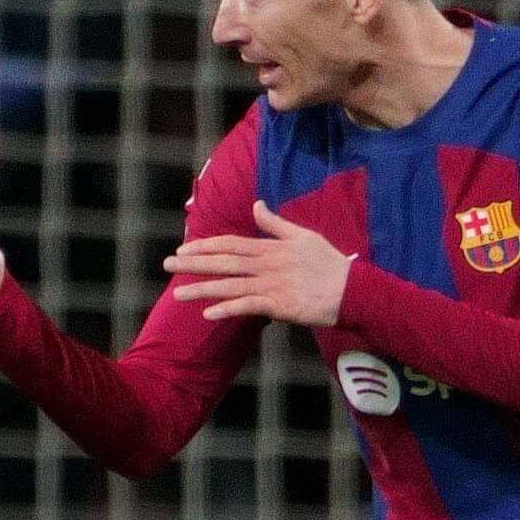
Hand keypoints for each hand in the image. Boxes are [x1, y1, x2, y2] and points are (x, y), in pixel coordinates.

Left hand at [165, 200, 352, 325]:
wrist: (352, 290)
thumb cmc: (328, 264)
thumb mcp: (303, 235)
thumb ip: (276, 223)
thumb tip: (257, 205)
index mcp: (271, 248)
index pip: (231, 244)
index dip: (206, 246)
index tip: (184, 249)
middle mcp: (267, 264)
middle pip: (224, 262)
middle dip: (194, 264)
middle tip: (167, 265)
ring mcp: (272, 285)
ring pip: (230, 286)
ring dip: (202, 289)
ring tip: (177, 294)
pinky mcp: (279, 305)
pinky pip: (248, 306)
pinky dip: (228, 309)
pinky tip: (208, 314)